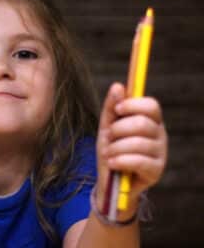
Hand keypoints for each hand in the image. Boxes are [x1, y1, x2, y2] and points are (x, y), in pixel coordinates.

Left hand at [96, 82, 167, 209]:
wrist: (110, 181)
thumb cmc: (111, 150)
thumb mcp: (107, 127)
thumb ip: (111, 108)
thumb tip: (118, 86)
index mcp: (150, 121)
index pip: (151, 105)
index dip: (132, 105)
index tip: (116, 110)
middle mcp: (159, 135)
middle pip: (142, 123)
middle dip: (118, 129)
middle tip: (108, 137)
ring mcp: (160, 153)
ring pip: (138, 143)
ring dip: (115, 148)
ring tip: (107, 154)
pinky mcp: (157, 170)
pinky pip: (138, 161)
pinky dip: (120, 160)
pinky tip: (112, 163)